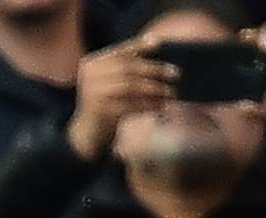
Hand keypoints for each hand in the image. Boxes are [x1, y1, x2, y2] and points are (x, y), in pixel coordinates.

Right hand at [67, 35, 174, 160]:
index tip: (161, 44)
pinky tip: (163, 107)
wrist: (90, 130)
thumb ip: (127, 63)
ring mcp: (94, 93)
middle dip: (154, 69)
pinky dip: (150, 105)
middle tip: (175, 74)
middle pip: (126, 67)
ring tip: (172, 92)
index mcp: (91, 63)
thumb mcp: (111, 79)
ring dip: (155, 89)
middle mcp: (90, 75)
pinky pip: (131, 106)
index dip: (139, 46)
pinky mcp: (102, 111)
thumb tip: (156, 40)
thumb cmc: (107, 101)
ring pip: (130, 86)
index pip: (118, 51)